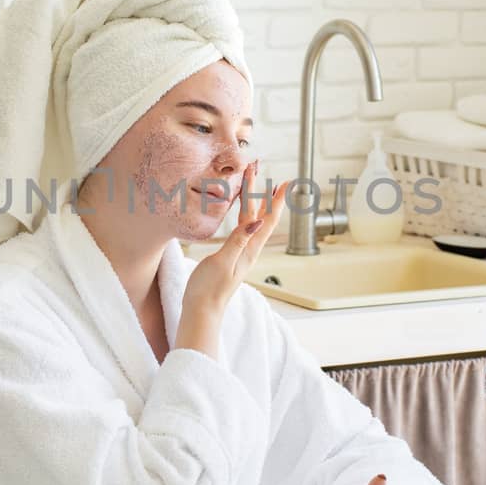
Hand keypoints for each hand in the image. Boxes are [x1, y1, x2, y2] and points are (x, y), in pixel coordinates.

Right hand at [175, 162, 287, 359]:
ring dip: (255, 203)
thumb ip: (239, 240)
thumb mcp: (224, 261)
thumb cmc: (209, 289)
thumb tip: (256, 221)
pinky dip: (244, 215)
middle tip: (265, 174)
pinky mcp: (231, 256)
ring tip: (257, 187)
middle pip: (261, 217)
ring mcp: (241, 253)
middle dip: (264, 194)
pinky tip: (243, 214)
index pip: (266, 219)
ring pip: (252, 222)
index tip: (284, 182)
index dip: (275, 200)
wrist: (201, 310)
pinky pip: (241, 230)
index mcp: (250, 249)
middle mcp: (249, 250)